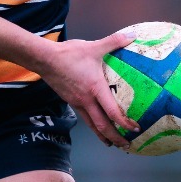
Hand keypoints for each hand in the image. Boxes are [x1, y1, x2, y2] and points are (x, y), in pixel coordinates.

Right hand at [39, 30, 139, 147]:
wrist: (45, 59)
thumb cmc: (69, 54)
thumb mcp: (94, 47)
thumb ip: (114, 41)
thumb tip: (132, 36)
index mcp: (95, 89)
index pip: (112, 112)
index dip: (125, 123)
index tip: (135, 128)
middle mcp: (87, 100)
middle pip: (102, 126)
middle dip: (115, 138)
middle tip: (126, 145)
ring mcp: (77, 103)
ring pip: (92, 125)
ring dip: (103, 135)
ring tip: (112, 143)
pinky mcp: (71, 101)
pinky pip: (85, 117)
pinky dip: (93, 125)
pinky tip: (96, 124)